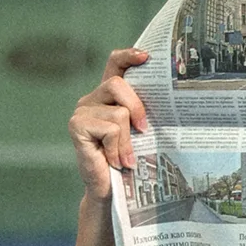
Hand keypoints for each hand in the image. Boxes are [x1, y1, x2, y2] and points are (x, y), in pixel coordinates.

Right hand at [69, 48, 150, 200]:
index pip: (114, 63)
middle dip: (137, 106)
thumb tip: (168, 101)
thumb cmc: (127, 161)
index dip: (128, 55)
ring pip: (118, 112)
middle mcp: (91, 99)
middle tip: (144, 129)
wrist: (109, 191)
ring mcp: (81, 112)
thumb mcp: (138, 132)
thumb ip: (142, 113)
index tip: (147, 57)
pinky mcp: (76, 127)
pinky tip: (115, 161)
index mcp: (108, 96)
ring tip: (125, 157)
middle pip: (117, 83)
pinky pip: (110, 129)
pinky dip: (118, 148)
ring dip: (128, 140)